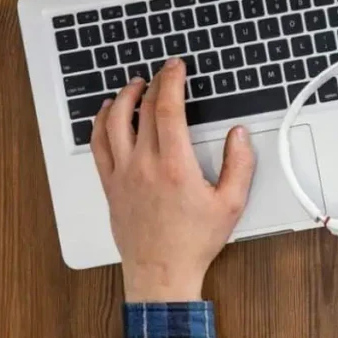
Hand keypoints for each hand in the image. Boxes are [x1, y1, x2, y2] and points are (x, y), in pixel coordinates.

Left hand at [91, 58, 255, 301]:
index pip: (167, 109)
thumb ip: (239, 165)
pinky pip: (99, 144)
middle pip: (141, 109)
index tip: (177, 67)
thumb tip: (239, 135)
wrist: (162, 270)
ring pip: (113, 122)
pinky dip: (101, 121)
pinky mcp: (110, 184)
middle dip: (153, 83)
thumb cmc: (195, 242)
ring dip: (123, 97)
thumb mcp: (231, 204)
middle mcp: (144, 165)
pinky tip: (108, 113)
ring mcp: (122, 174)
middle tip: (165, 72)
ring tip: (134, 85)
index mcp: (175, 166)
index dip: (172, 81)